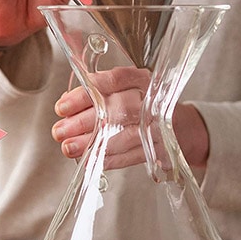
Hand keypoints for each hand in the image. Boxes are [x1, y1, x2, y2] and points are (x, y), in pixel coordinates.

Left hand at [52, 67, 208, 168]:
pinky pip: (132, 156)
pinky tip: (89, 160)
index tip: (62, 106)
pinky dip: (108, 159)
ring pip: (124, 135)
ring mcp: (159, 126)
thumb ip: (97, 94)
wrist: (181, 127)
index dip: (85, 93)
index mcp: (142, 80)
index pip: (113, 81)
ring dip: (93, 143)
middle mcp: (153, 101)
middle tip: (59, 131)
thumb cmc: (143, 105)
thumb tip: (66, 103)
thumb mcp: (125, 90)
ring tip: (69, 148)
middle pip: (117, 109)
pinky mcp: (160, 149)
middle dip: (83, 122)